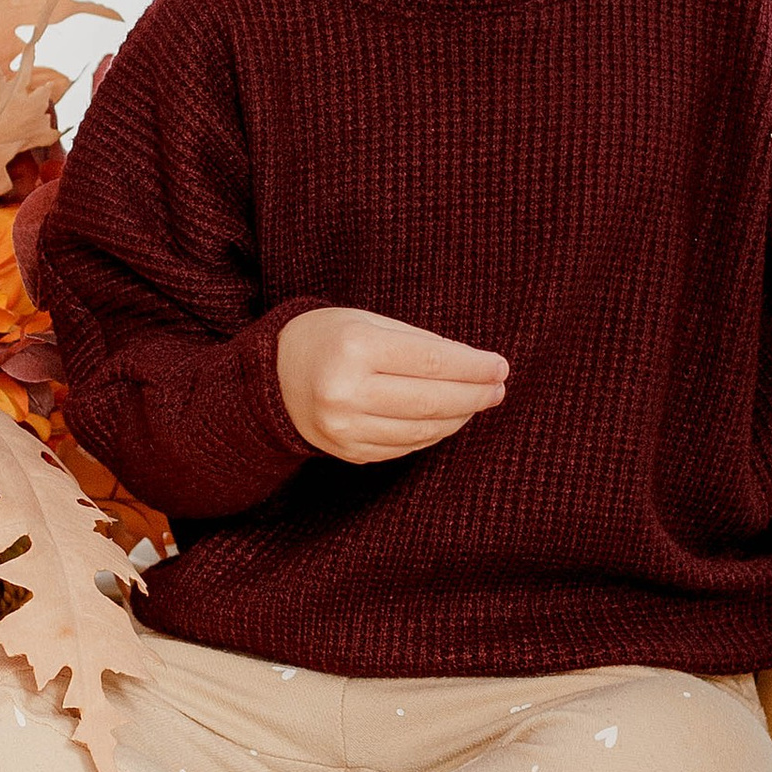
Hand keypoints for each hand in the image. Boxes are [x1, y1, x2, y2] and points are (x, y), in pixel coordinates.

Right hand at [277, 306, 509, 465]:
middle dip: (474, 395)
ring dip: (459, 417)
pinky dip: (433, 434)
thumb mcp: (368, 321)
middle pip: (431, 400)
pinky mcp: (348, 451)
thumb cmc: (328, 338)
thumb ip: (418, 342)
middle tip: (498, 389)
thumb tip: (474, 366)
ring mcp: (345, 428)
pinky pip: (404, 447)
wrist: (272, 377)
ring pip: (422, 429)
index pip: (431, 361)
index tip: (499, 366)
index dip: (472, 366)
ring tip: (479, 402)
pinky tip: (449, 419)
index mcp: (354, 347)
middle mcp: (346, 391)